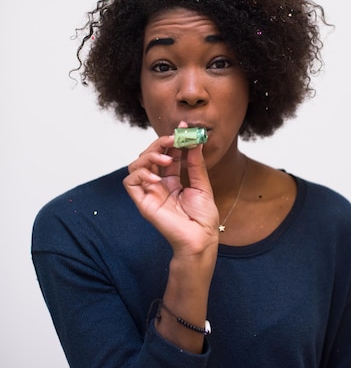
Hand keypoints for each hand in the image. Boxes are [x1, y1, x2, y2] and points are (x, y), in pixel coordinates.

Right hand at [123, 125, 218, 258]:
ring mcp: (149, 192)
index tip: (182, 128)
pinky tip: (156, 178)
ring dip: (149, 156)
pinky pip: (130, 182)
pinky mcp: (142, 202)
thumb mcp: (202, 185)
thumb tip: (195, 142)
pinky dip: (140, 174)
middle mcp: (159, 184)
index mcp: (173, 180)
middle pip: (150, 156)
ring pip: (136, 165)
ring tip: (166, 159)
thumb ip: (195, 164)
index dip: (172, 140)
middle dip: (160, 143)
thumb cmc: (203, 218)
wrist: (200, 239)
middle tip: (173, 138)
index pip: (167, 154)